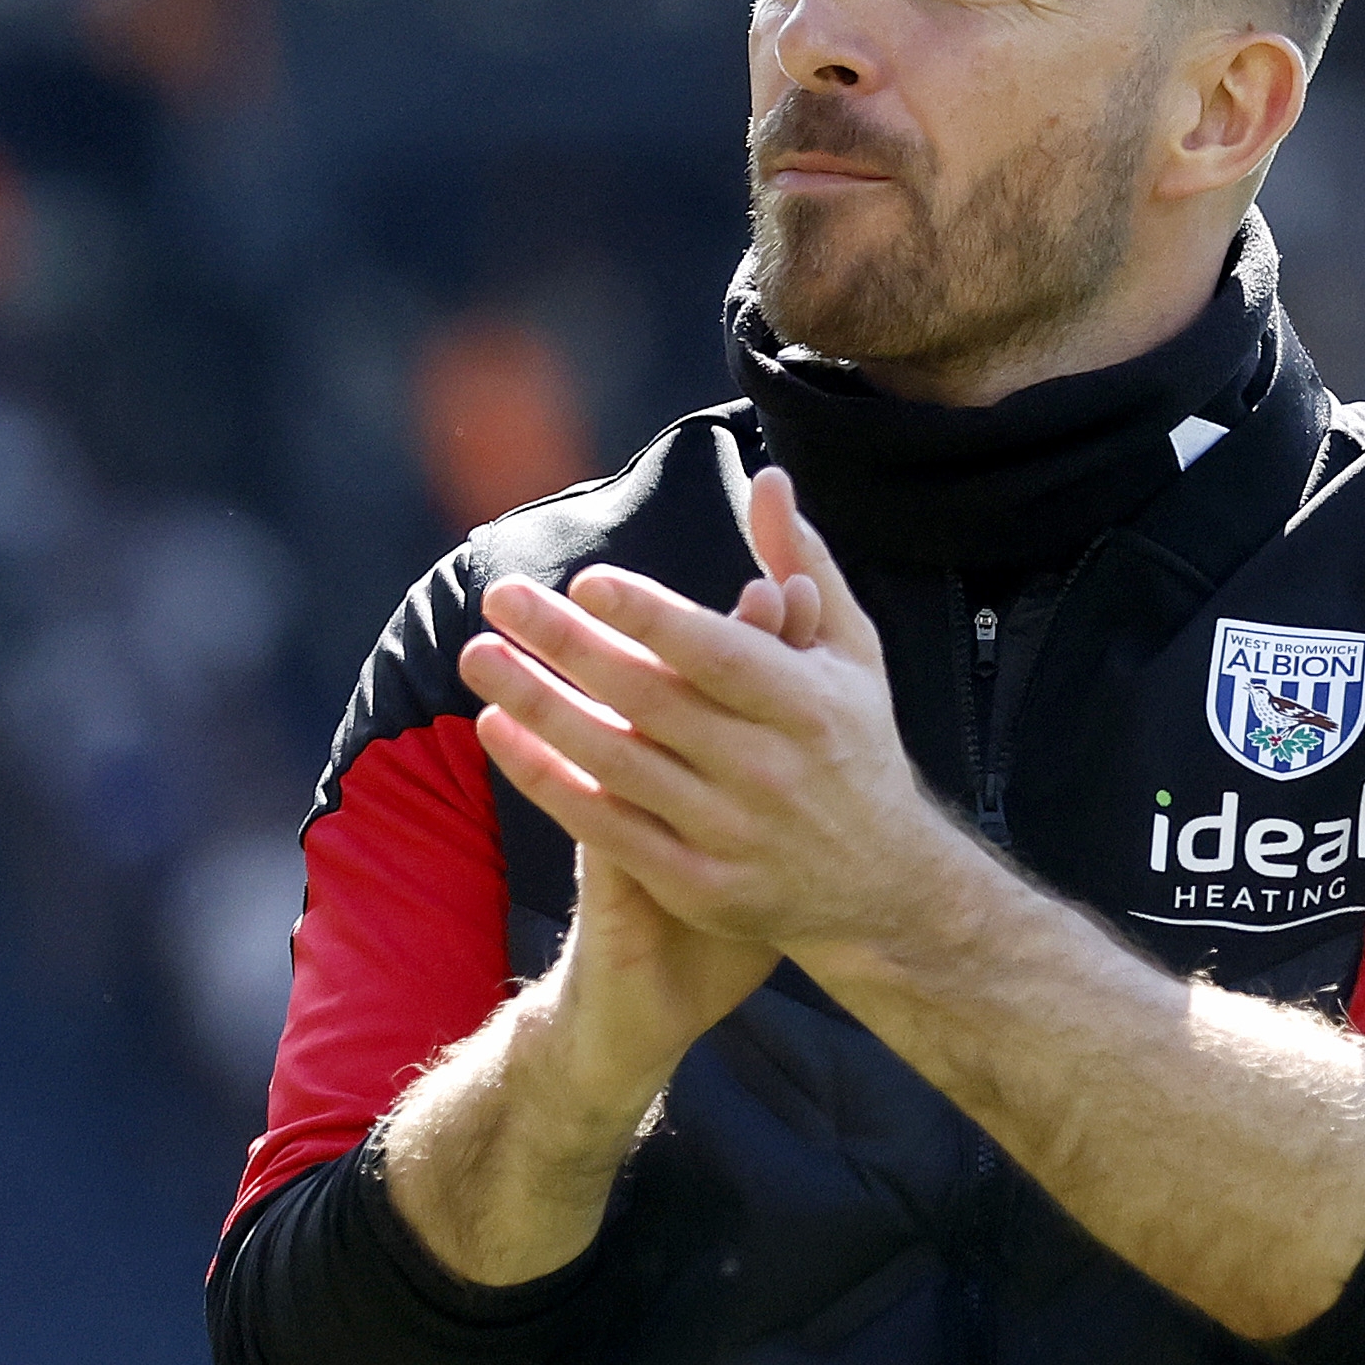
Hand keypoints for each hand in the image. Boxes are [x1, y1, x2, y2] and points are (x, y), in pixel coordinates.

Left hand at [458, 470, 968, 966]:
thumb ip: (803, 564)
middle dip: (568, 644)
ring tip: (480, 657)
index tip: (587, 580)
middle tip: (502, 596)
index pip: (719, 653)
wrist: (884, 886)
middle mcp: (770, 769)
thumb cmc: (855, 744)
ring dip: (538, 707)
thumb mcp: (851, 653)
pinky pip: (606, 829)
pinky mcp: (699, 885)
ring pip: (616, 763)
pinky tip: (498, 734)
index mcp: (809, 704)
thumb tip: (768, 477)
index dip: (652, 618)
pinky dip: (547, 781)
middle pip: (651, 701)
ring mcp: (732, 833)